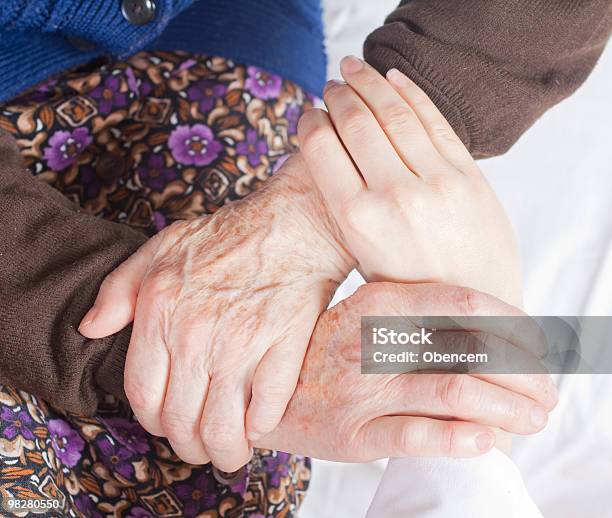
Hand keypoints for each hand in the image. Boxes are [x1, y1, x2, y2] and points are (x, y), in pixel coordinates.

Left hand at [79, 157, 353, 470]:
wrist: (291, 225)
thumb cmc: (227, 237)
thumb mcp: (159, 248)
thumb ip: (117, 290)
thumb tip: (91, 329)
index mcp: (160, 313)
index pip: (144, 397)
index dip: (155, 423)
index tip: (170, 425)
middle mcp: (196, 335)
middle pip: (181, 422)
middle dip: (190, 447)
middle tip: (202, 445)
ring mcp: (241, 344)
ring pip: (222, 428)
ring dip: (226, 451)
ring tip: (231, 449)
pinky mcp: (283, 347)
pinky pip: (267, 410)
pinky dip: (261, 427)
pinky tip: (259, 422)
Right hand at [258, 282, 557, 459]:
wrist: (268, 393)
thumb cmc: (329, 352)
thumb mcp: (365, 316)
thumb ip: (417, 316)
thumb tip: (490, 328)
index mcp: (380, 304)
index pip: (463, 303)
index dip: (512, 324)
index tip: (539, 345)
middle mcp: (374, 340)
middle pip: (469, 350)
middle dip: (524, 375)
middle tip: (546, 394)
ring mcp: (363, 388)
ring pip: (454, 391)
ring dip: (508, 409)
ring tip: (533, 421)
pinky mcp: (353, 433)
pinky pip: (416, 435)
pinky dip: (459, 438)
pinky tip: (485, 441)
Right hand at [297, 57, 521, 305]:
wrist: (477, 308)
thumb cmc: (411, 289)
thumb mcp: (363, 258)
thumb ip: (345, 207)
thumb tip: (330, 154)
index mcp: (358, 221)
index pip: (322, 148)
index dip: (311, 122)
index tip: (308, 113)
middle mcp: (395, 196)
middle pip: (357, 124)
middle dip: (339, 96)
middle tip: (331, 85)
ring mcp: (437, 181)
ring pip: (394, 114)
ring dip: (370, 83)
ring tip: (355, 69)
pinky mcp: (469, 174)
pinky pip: (434, 120)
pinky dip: (411, 93)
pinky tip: (394, 78)